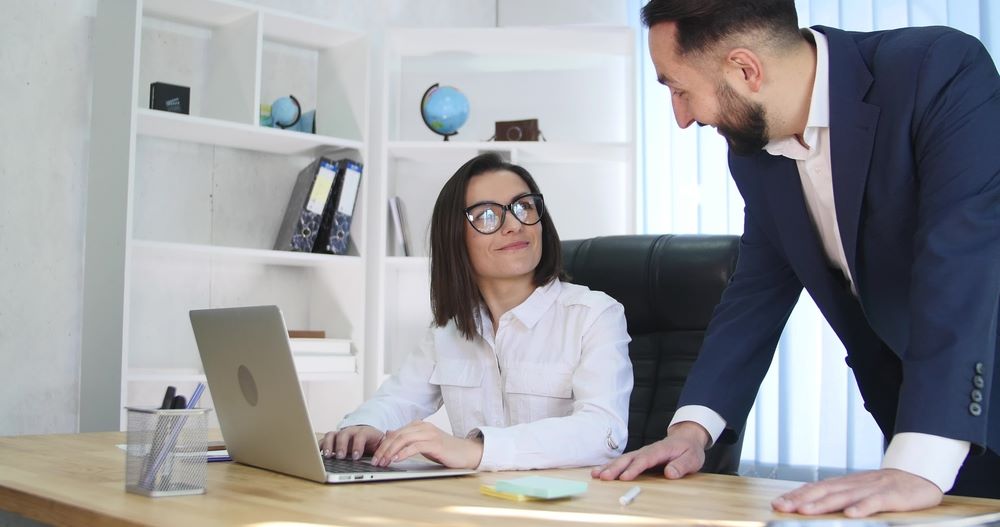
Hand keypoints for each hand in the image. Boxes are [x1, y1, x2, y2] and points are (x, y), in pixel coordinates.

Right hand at [318, 425, 383, 459]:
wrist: (370, 437)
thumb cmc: (376, 443)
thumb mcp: (384, 444)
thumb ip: (385, 446)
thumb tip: (387, 450)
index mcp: (365, 432)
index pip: (361, 435)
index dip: (358, 445)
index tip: (356, 457)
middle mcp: (351, 431)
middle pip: (344, 434)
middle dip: (342, 445)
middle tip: (341, 457)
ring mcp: (340, 435)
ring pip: (332, 435)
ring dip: (329, 445)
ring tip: (328, 456)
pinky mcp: (333, 441)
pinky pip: (324, 441)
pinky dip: (320, 447)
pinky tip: (317, 456)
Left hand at [371, 421, 482, 468]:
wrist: (466, 452)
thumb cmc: (445, 449)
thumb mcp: (422, 443)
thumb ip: (408, 438)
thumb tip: (389, 433)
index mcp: (418, 425)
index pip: (395, 433)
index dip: (383, 445)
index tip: (376, 457)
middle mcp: (423, 427)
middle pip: (397, 435)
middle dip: (384, 449)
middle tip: (376, 461)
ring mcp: (430, 434)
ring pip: (404, 439)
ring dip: (391, 452)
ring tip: (384, 462)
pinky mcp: (435, 444)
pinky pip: (415, 446)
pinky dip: (404, 453)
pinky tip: (397, 459)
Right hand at [591, 421, 708, 480]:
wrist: (685, 438)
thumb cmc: (689, 450)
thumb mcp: (692, 458)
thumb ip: (681, 466)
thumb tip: (670, 473)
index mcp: (660, 450)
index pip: (645, 460)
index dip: (634, 469)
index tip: (624, 477)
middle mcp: (647, 450)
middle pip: (629, 459)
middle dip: (616, 468)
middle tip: (604, 477)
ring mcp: (641, 453)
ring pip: (623, 459)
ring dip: (609, 467)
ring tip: (596, 475)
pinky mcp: (638, 457)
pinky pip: (622, 461)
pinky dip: (610, 466)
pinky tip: (599, 472)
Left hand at [771, 468, 942, 516]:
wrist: (919, 475)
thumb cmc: (886, 486)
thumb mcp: (858, 489)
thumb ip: (837, 495)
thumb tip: (811, 503)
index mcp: (845, 483)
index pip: (815, 488)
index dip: (796, 495)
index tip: (778, 502)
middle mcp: (854, 484)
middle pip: (823, 491)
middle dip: (800, 499)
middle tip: (781, 506)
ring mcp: (871, 489)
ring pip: (843, 496)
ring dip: (822, 504)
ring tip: (805, 511)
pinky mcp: (890, 496)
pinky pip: (874, 502)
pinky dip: (861, 508)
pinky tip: (850, 514)